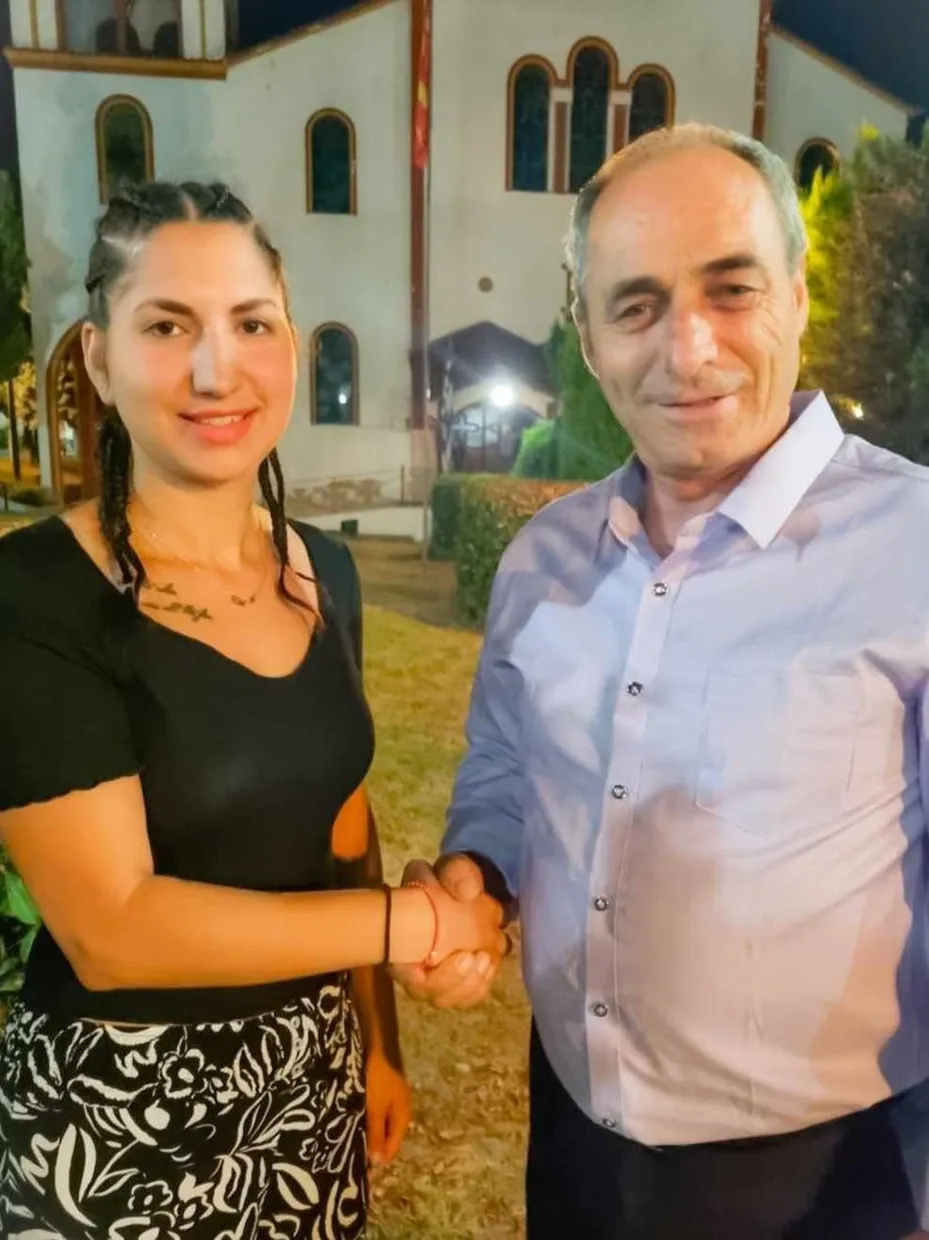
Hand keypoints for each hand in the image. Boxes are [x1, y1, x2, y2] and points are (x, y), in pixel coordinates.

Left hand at [365, 1051, 411, 1168]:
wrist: (375, 1044)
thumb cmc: (376, 1078)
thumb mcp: (375, 1108)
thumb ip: (376, 1134)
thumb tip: (378, 1162)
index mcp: (403, 1115)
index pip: (394, 1146)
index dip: (380, 1159)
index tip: (362, 1170)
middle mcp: (400, 1108)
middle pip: (388, 1135)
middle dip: (374, 1146)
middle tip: (355, 1157)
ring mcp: (392, 1098)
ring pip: (381, 1123)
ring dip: (370, 1132)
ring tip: (353, 1141)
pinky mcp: (382, 1090)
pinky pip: (376, 1112)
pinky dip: (367, 1119)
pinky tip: (355, 1121)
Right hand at [390, 855, 508, 1008]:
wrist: (463, 889)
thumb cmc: (449, 880)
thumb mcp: (451, 868)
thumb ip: (457, 873)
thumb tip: (468, 891)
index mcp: (400, 938)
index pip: (400, 968)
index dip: (416, 974)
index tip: (448, 955)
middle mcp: (412, 964)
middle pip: (425, 992)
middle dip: (451, 981)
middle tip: (474, 956)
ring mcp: (434, 977)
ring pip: (445, 998)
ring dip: (468, 985)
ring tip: (485, 959)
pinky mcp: (456, 981)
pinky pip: (463, 997)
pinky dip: (478, 987)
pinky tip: (490, 966)